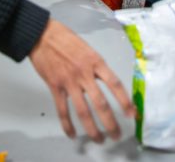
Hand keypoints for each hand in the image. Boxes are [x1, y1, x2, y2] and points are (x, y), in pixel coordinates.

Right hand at [29, 19, 135, 141]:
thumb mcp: (88, 48)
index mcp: (95, 61)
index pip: (115, 84)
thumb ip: (97, 66)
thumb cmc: (66, 39)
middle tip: (116, 135)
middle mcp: (84, 73)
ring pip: (83, 111)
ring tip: (99, 139)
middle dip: (110, 123)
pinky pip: (62, 110)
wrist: (42, 35)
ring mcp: (69, 81)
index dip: (125, 101)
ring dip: (92, 129)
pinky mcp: (55, 87)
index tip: (132, 114)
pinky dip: (67, 124)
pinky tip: (72, 134)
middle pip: (101, 103)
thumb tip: (108, 83)